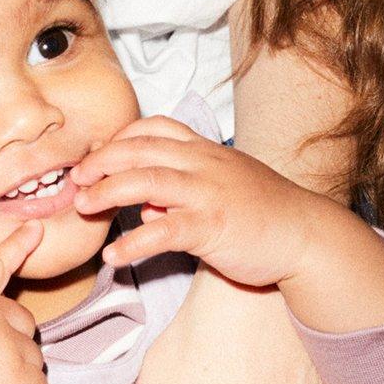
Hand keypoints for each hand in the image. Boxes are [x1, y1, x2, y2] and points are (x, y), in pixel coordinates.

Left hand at [69, 115, 329, 287]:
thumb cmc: (264, 212)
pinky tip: (114, 255)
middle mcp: (204, 164)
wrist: (307, 234)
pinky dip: (134, 243)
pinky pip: (164, 231)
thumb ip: (182, 188)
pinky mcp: (212, 227)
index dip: (118, 139)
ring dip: (107, 192)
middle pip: (139, 150)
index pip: (153, 128)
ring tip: (83, 207)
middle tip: (76, 180)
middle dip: (100, 162)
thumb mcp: (222, 186)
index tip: (97, 157)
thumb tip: (146, 203)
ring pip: (146, 182)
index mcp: (205, 150)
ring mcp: (208, 193)